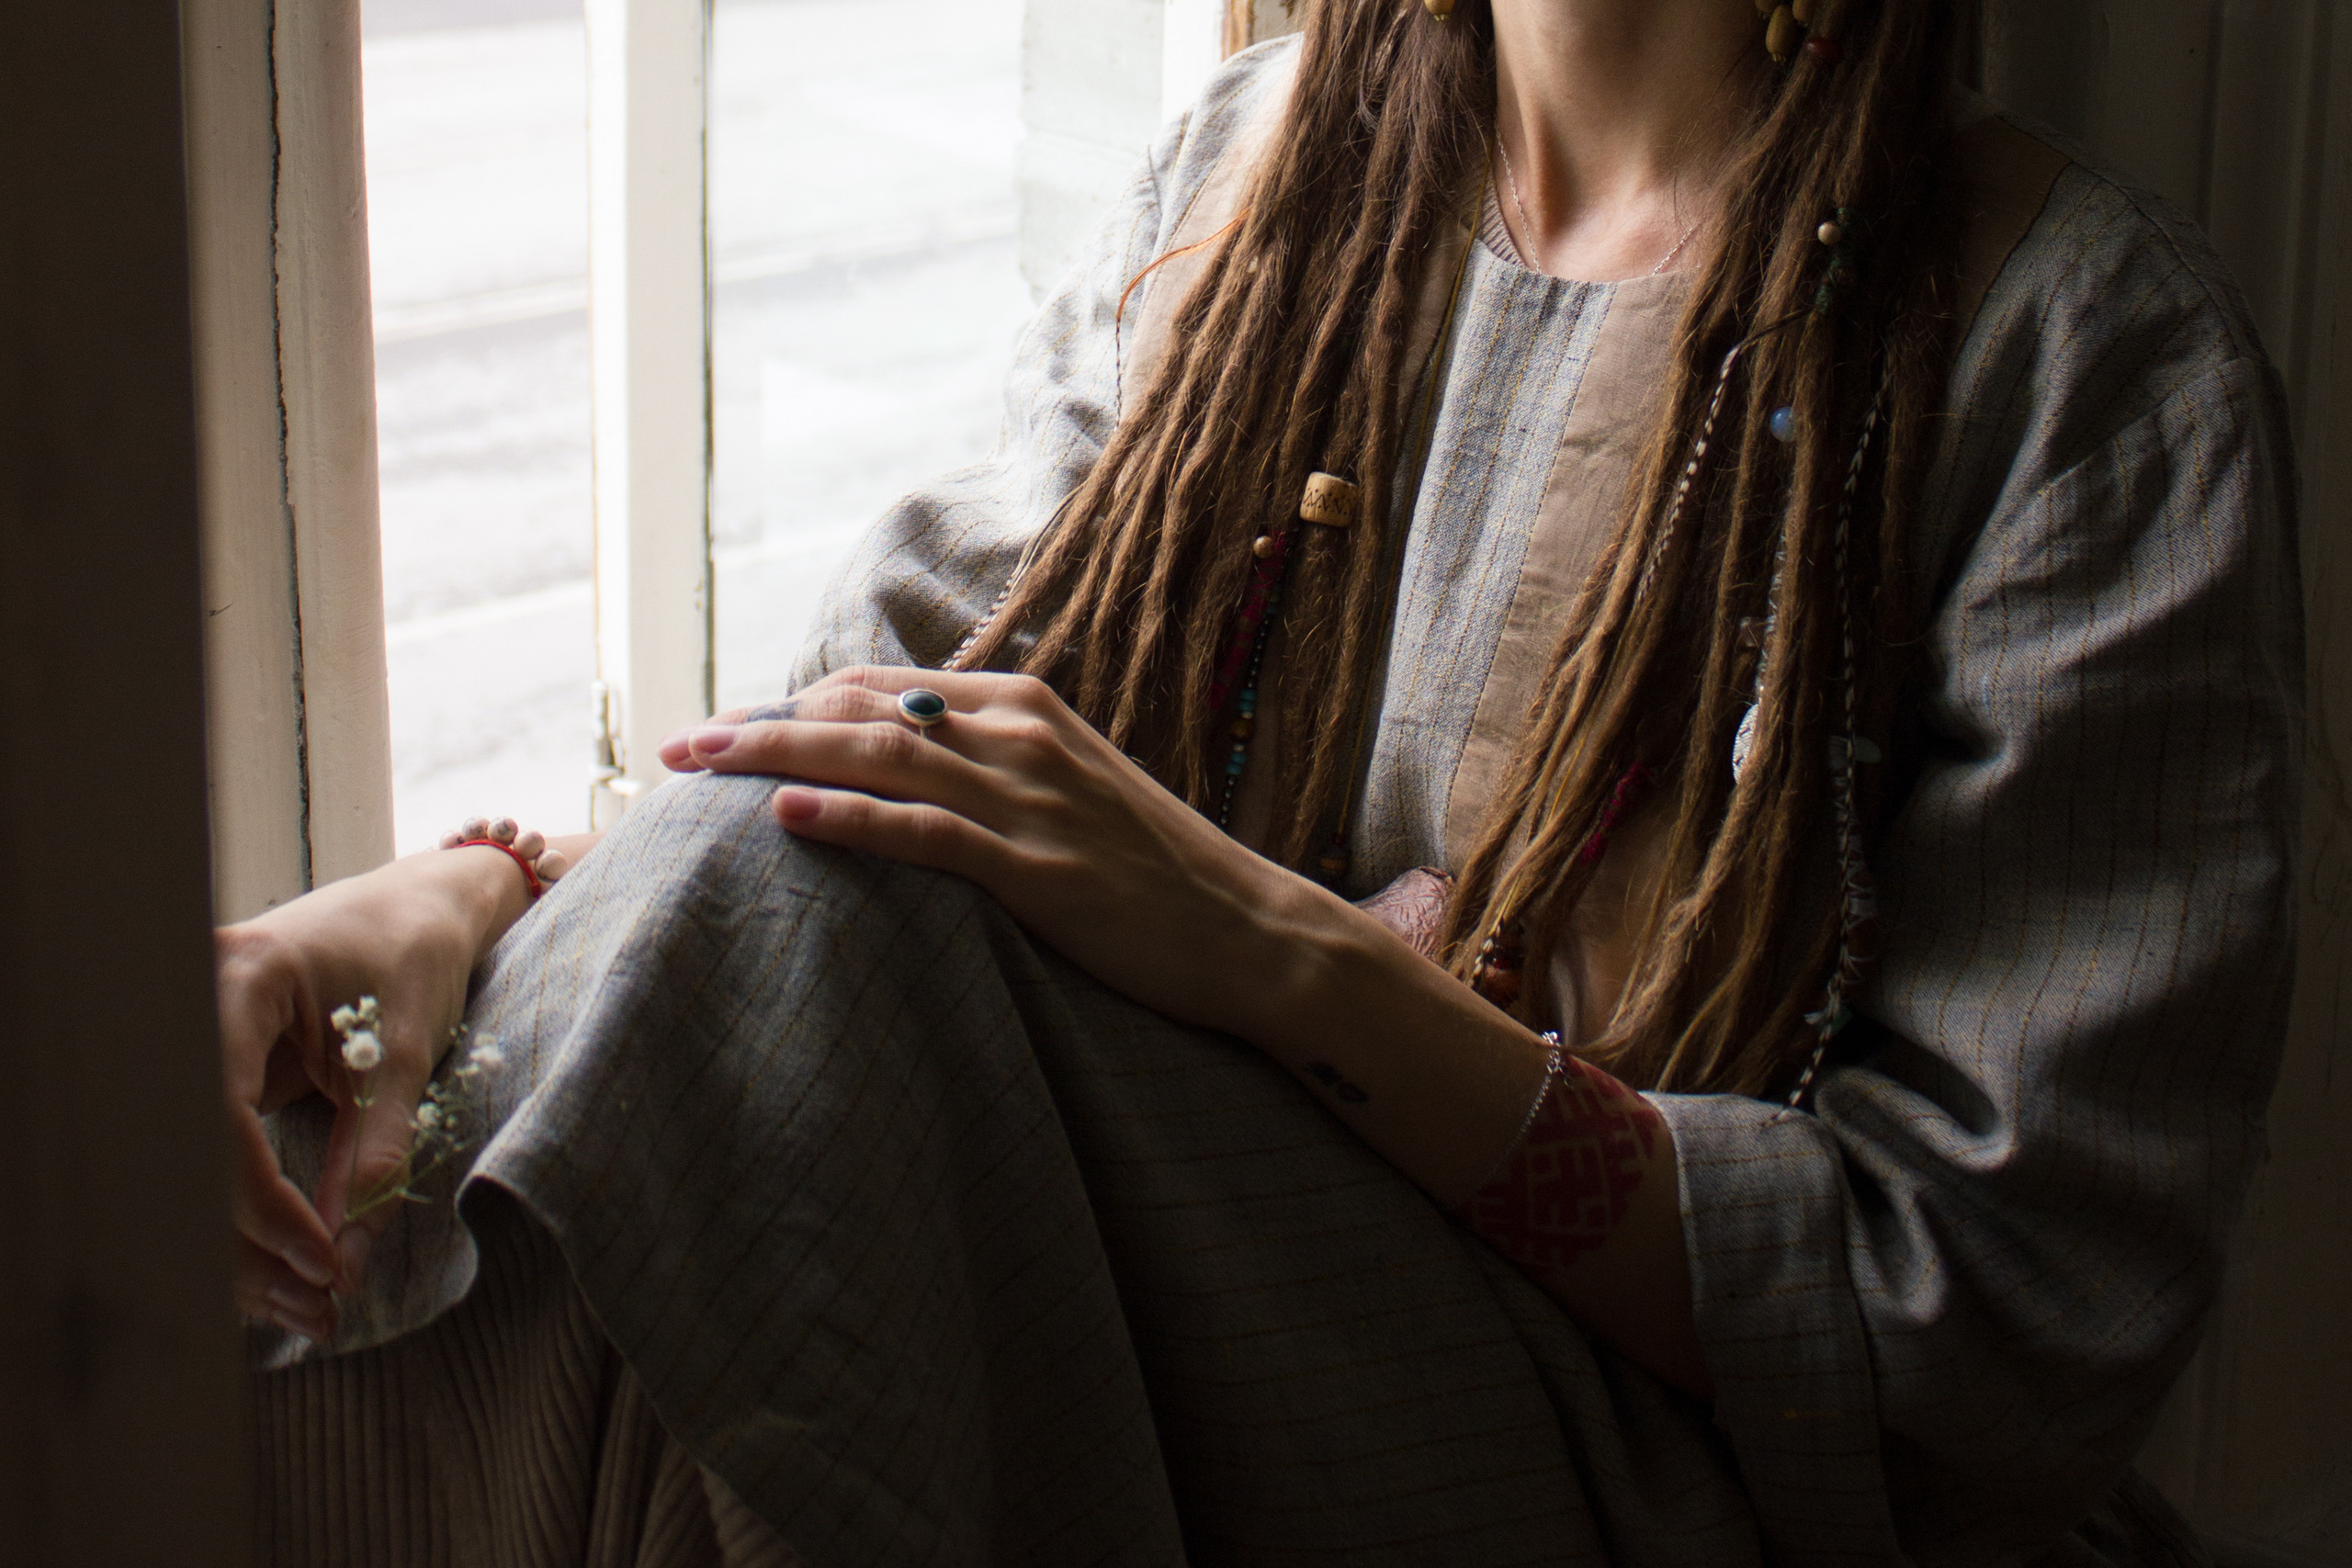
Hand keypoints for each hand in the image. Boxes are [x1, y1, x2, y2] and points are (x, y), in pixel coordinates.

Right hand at [216, 848, 525, 1339]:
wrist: (428, 902)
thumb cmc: (419, 952)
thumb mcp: (408, 1053)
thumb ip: (377, 1152)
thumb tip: (347, 1258)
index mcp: (237, 978)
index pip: (217, 1112)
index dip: (257, 1197)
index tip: (318, 1256)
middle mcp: (197, 1006)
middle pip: (192, 1149)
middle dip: (245, 1239)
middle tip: (311, 1305)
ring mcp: (201, 1041)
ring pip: (199, 1164)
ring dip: (246, 1243)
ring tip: (307, 1306)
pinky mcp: (222, 1073)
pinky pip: (223, 1155)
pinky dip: (256, 1216)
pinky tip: (294, 1272)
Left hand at [658, 668, 1325, 1040]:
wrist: (1251, 931)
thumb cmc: (1158, 875)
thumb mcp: (1073, 797)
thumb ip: (996, 771)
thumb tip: (911, 772)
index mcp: (1027, 708)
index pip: (885, 686)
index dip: (795, 702)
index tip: (727, 730)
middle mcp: (1021, 735)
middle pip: (861, 709)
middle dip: (757, 723)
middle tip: (674, 747)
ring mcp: (1028, 799)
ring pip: (875, 757)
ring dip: (771, 755)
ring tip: (691, 767)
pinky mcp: (1036, 868)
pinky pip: (923, 832)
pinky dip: (847, 816)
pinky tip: (782, 815)